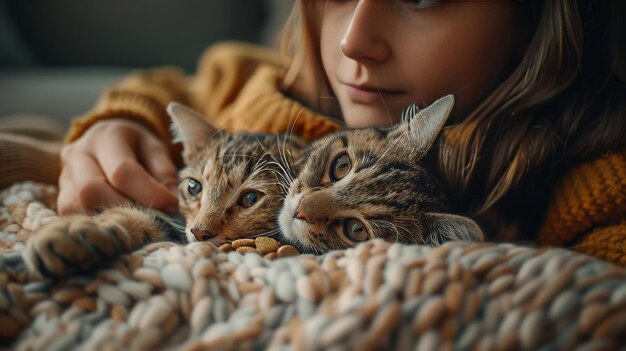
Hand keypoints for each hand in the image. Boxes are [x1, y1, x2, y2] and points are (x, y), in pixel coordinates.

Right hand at [57, 119, 178, 214]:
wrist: (107, 137)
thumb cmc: (137, 145)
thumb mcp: (156, 149)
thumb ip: (164, 173)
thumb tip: (170, 204)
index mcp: (106, 136)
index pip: (123, 171)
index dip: (149, 194)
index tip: (172, 208)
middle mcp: (78, 153)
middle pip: (92, 190)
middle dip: (125, 210)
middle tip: (151, 220)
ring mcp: (64, 175)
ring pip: (74, 207)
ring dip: (107, 221)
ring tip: (133, 225)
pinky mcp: (60, 194)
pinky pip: (69, 216)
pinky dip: (93, 225)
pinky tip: (115, 227)